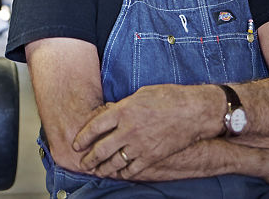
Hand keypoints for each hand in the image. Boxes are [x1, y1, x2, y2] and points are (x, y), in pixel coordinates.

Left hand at [72, 84, 213, 177]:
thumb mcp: (140, 94)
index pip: (94, 126)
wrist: (192, 111)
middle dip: (88, 159)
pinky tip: (118, 173)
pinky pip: (132, 169)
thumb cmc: (167, 97)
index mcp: (122, 111)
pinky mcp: (152, 156)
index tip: (76, 144)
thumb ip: (122, 107)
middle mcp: (128, 130)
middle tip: (82, 164)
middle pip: (101, 149)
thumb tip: (110, 114)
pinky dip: (123, 173)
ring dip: (102, 169)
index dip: (82, 137)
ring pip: (114, 162)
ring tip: (97, 171)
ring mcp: (140, 145)